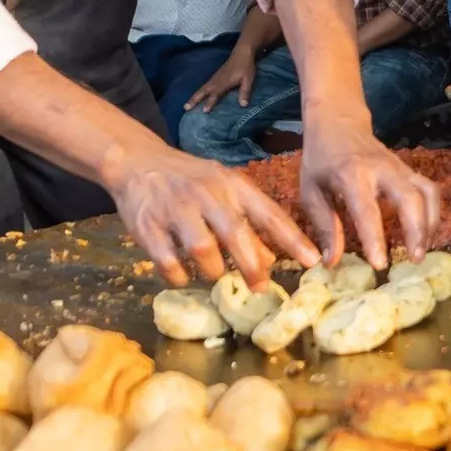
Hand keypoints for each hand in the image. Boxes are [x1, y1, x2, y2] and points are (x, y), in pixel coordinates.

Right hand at [107, 143, 319, 287]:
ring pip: (203, 249)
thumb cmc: (190, 181)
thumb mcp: (224, 191)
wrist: (137, 162)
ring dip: (213, 270)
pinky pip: (168, 261)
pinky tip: (184, 275)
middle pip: (235, 234)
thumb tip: (270, 260)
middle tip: (261, 288)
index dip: (292, 239)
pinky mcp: (147, 226)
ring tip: (215, 275)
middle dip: (252, 265)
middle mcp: (207, 194)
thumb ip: (248, 221)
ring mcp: (176, 209)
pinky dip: (179, 275)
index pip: (269, 213)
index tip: (313, 261)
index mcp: (232, 185)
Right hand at [184, 46, 256, 112]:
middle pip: (203, 92)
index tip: (204, 111)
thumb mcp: (248, 80)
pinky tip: (196, 96)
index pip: (216, 94)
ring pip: (202, 89)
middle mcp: (217, 81)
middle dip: (194, 100)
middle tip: (185, 108)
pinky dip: (198, 92)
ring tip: (186, 105)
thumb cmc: (245, 67)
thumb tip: (243, 105)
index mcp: (225, 82)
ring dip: (194, 97)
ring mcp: (214, 78)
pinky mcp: (215, 77)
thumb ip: (245, 91)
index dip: (210, 102)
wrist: (241, 53)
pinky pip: (204, 86)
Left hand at [296, 117, 442, 270]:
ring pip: (427, 193)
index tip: (379, 265)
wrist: (338, 121)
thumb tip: (331, 261)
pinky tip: (426, 233)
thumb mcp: (311, 191)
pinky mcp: (409, 169)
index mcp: (352, 175)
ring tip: (422, 250)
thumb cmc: (321, 159)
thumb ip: (324, 226)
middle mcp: (381, 169)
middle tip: (415, 259)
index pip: (367, 210)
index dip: (374, 238)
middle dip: (417, 230)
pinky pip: (429, 190)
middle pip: (411, 198)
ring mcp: (399, 167)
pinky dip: (432, 213)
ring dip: (430, 223)